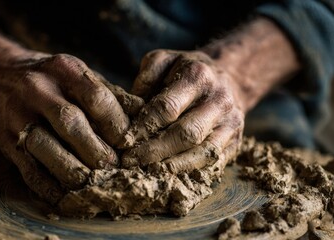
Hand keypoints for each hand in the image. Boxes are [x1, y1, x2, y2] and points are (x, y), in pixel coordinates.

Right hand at [0, 53, 132, 202]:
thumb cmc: (48, 78)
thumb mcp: (77, 73)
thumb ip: (109, 93)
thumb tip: (143, 114)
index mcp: (63, 69)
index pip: (95, 97)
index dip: (115, 123)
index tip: (128, 142)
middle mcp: (37, 89)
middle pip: (71, 123)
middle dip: (96, 150)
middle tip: (114, 168)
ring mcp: (18, 115)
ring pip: (46, 147)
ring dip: (73, 170)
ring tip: (93, 183)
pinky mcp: (5, 140)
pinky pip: (28, 167)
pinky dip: (48, 185)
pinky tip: (65, 194)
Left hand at [121, 50, 244, 173]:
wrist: (231, 76)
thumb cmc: (188, 70)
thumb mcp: (164, 61)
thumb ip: (145, 78)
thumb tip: (131, 108)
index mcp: (197, 76)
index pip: (167, 108)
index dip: (143, 127)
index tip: (124, 140)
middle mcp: (219, 99)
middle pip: (185, 133)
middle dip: (154, 151)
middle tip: (130, 161)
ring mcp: (231, 122)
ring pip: (203, 152)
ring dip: (173, 166)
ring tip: (147, 172)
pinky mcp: (237, 141)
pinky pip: (214, 162)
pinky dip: (192, 170)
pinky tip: (170, 174)